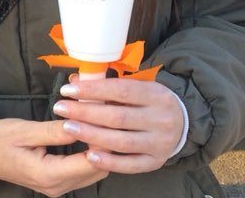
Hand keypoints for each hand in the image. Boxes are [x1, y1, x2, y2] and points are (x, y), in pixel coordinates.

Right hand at [0, 118, 106, 196]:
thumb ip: (55, 131)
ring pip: (94, 172)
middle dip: (106, 144)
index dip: (103, 140)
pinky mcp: (58, 183)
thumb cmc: (0, 139)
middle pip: (98, 169)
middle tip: (107, 116)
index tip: (108, 117)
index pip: (90, 162)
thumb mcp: (26, 130)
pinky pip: (84, 172)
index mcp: (48, 175)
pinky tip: (91, 134)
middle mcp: (56, 187)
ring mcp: (58, 187)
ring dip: (101, 150)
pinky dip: (92, 155)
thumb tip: (82, 123)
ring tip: (101, 122)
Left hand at [51, 76, 184, 173]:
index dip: (93, 90)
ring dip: (91, 134)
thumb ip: (109, 85)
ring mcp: (159, 142)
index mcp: (156, 94)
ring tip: (67, 127)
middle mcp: (160, 119)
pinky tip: (89, 155)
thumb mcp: (139, 86)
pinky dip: (109, 161)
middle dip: (85, 112)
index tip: (69, 89)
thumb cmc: (152, 101)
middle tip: (61, 108)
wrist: (184, 123)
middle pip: (118, 117)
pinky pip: (130, 164)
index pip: (121, 90)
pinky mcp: (155, 162)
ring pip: (121, 141)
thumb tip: (75, 80)